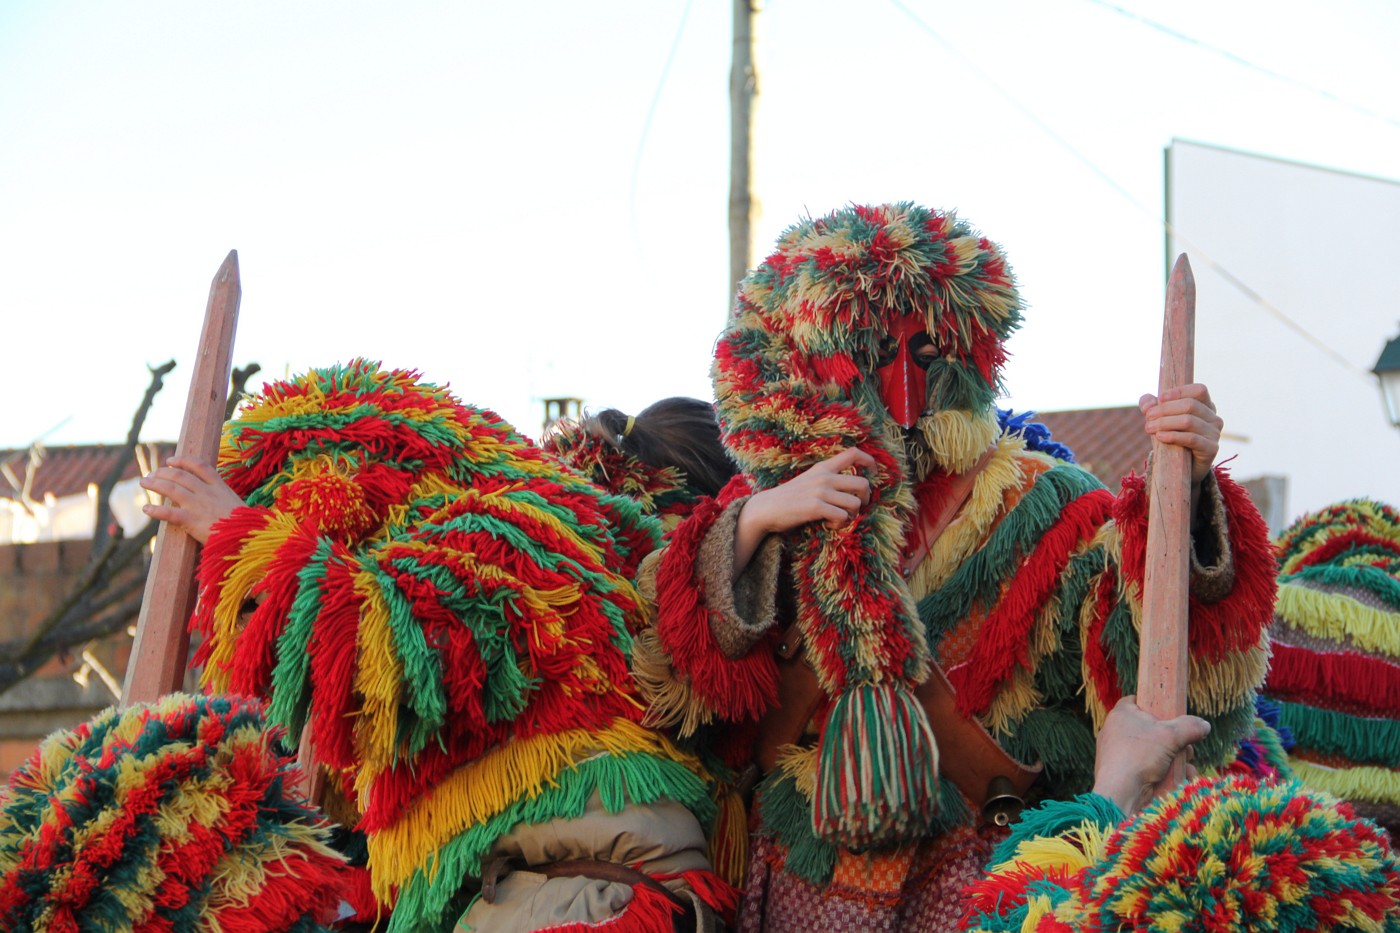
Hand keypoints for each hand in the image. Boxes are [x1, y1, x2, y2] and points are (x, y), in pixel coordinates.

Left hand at [138, 455, 244, 543]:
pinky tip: (146, 509)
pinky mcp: (191, 521)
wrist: (248, 537)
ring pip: (171, 488)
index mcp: (220, 487)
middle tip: (151, 474)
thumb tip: (215, 501)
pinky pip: (168, 513)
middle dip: (163, 472)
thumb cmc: (245, 526)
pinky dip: (155, 510)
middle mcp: (207, 492)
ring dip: (154, 484)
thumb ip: (223, 500)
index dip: (182, 460)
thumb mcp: (236, 505)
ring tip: (143, 483)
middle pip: (180, 475)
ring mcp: (198, 505)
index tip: (170, 460)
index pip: (199, 466)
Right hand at [732, 447, 875, 576]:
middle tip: (856, 508)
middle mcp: (824, 476)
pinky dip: (840, 525)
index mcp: (823, 467)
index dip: (870, 462)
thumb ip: (828, 479)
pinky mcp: (816, 507)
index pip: (854, 453)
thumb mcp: (809, 480)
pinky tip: (829, 525)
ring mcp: (820, 491)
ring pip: (855, 503)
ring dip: (852, 516)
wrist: (766, 508)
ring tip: (839, 520)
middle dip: (866, 499)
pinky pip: (843, 516)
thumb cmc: (789, 498)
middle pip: (863, 483)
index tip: (874, 473)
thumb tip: (853, 489)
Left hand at [1092, 695, 1208, 817]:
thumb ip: (1190, 727)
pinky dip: (1167, 773)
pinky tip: (1182, 779)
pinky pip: (1149, 768)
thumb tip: (1204, 725)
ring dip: (1175, 758)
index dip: (1155, 704)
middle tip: (1186, 747)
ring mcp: (1120, 753)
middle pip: (1152, 729)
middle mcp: (1117, 732)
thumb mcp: (1170, 736)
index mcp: (1121, 715)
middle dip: (1174, 739)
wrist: (1120, 793)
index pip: (1136, 700)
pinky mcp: (1126, 772)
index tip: (1171, 712)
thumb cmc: (1140, 755)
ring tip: (1186, 765)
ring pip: (1154, 751)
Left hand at [1139, 383, 1221, 487]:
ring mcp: (1215, 433)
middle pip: (1190, 405)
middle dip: (1165, 409)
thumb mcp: (1161, 420)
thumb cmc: (1173, 438)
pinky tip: (1160, 436)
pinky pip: (1191, 438)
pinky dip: (1173, 436)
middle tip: (1148, 417)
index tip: (1160, 398)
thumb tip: (1146, 404)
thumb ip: (1152, 407)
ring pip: (1189, 421)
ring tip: (1149, 427)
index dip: (1180, 391)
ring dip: (1165, 423)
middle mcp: (1214, 418)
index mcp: (1206, 406)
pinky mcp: (1211, 449)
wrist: (1182, 468)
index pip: (1199, 390)